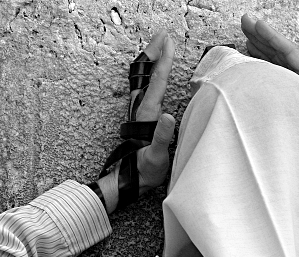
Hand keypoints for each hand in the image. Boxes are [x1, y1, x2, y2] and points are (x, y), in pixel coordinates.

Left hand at [98, 31, 175, 212]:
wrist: (130, 181)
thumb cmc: (144, 171)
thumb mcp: (155, 157)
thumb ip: (161, 137)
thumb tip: (168, 116)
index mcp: (148, 114)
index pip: (157, 82)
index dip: (163, 61)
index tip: (168, 41)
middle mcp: (143, 109)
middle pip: (147, 74)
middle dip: (154, 52)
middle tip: (162, 33)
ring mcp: (142, 113)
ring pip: (146, 79)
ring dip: (153, 61)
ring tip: (159, 46)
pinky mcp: (143, 118)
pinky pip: (148, 89)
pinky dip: (153, 75)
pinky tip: (157, 75)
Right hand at [241, 13, 298, 99]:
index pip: (289, 51)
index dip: (272, 37)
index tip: (258, 25)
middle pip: (280, 48)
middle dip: (262, 33)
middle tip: (246, 21)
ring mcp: (291, 79)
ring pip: (274, 55)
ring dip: (259, 41)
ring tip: (246, 30)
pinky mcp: (284, 85)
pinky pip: (270, 66)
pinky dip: (260, 56)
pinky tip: (251, 50)